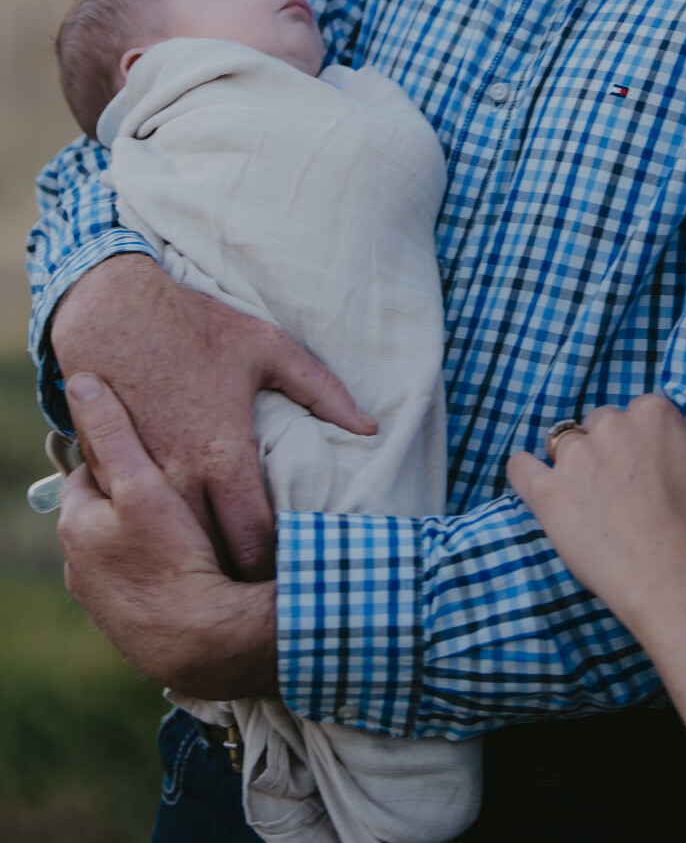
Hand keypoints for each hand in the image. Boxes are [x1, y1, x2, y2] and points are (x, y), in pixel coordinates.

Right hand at [51, 256, 375, 578]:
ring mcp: (137, 480)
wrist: (113, 309)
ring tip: (227, 572)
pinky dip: (157, 531)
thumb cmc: (197, 327)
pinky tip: (178, 538)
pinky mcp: (109, 473)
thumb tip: (369, 428)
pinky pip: (134, 520)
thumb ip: (323, 391)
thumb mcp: (268, 347)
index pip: (253, 539)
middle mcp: (179, 477)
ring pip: (170, 548)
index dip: (274, 566)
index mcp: (223, 454)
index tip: (291, 573)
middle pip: (212, 556)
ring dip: (197, 559)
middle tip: (264, 583)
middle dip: (237, 575)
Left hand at [59, 371, 276, 698]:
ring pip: (129, 546)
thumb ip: (113, 433)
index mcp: (77, 524)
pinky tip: (197, 561)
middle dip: (138, 493)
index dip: (124, 452)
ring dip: (153, 532)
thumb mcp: (142, 484)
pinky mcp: (135, 624)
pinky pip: (147, 578)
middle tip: (181, 478)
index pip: (92, 470)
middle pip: (110, 510)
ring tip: (194, 520)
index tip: (157, 441)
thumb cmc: (171, 559)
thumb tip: (82, 382)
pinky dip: (164, 566)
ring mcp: (106, 599)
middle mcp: (81, 566)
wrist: (202, 644)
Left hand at [507, 364, 685, 632]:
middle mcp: (609, 424)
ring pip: (565, 444)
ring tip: (593, 502)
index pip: (642, 413)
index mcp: (652, 413)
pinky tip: (538, 484)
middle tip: (628, 493)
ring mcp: (573, 457)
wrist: (670, 576)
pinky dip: (525, 471)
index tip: (658, 474)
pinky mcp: (545, 491)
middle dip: (610, 451)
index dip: (650, 444)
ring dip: (574, 464)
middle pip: (601, 425)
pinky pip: (520, 467)